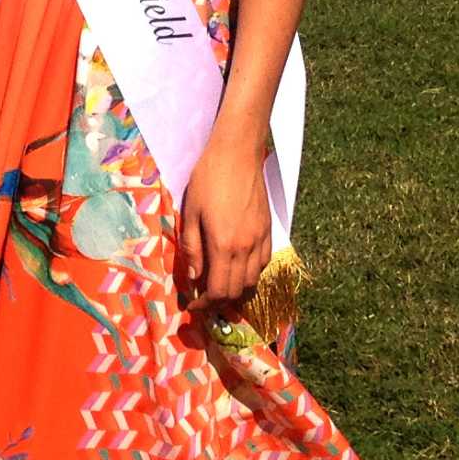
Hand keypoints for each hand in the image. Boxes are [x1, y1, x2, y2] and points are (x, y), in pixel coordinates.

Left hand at [174, 134, 270, 316]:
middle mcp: (246, 248)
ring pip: (254, 280)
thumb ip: (192, 249)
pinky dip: (251, 273)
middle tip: (203, 298)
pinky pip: (264, 263)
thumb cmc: (208, 179)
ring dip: (237, 289)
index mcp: (224, 246)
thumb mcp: (190, 213)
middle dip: (219, 302)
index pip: (219, 291)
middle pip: (238, 291)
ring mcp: (261, 239)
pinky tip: (238, 266)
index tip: (193, 306)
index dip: (205, 305)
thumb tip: (193, 279)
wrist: (237, 153)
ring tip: (220, 284)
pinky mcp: (268, 229)